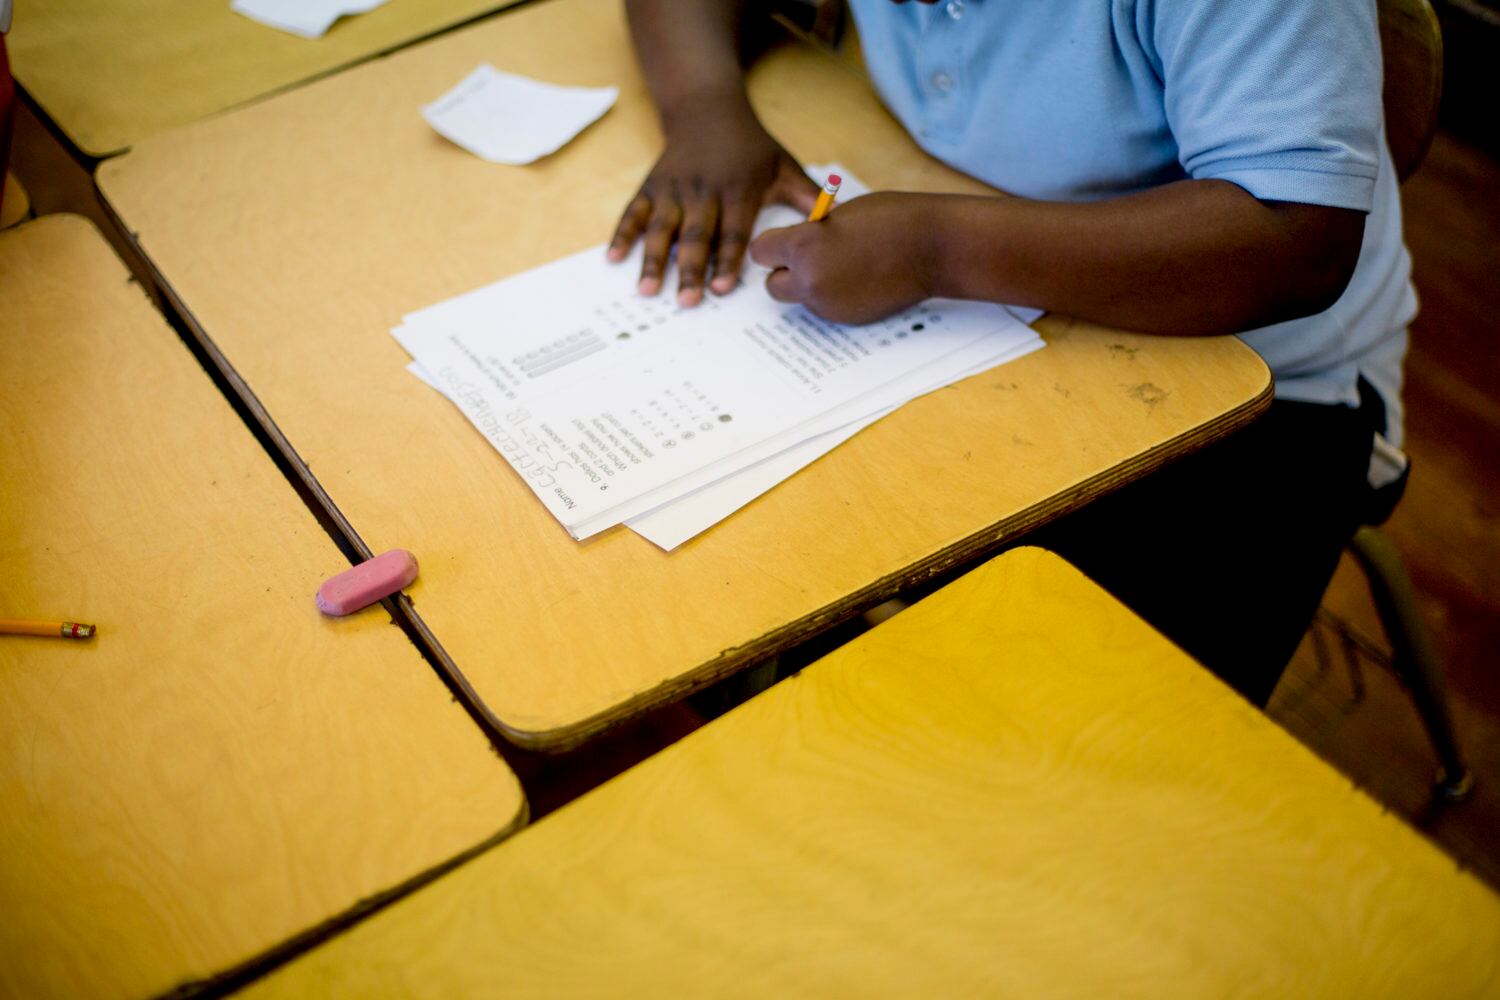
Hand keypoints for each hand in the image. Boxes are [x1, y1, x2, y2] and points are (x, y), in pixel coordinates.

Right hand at [608, 100, 818, 305]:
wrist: (708, 107)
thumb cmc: (752, 146)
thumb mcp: (784, 165)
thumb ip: (807, 198)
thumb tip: (839, 222)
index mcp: (737, 190)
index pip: (732, 232)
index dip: (726, 260)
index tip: (721, 289)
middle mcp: (702, 190)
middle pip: (695, 236)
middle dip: (689, 270)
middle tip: (686, 302)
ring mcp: (673, 188)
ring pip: (660, 228)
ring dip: (652, 260)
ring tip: (646, 291)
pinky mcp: (652, 185)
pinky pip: (634, 212)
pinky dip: (622, 235)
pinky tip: (614, 260)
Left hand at [749, 192, 937, 323]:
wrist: (932, 248)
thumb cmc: (890, 220)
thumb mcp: (837, 216)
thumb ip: (809, 234)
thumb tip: (794, 247)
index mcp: (802, 247)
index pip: (760, 252)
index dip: (774, 245)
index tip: (787, 240)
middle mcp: (809, 280)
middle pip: (773, 286)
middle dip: (785, 272)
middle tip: (808, 259)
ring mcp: (828, 304)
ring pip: (800, 299)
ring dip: (810, 286)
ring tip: (841, 266)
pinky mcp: (846, 318)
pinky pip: (825, 308)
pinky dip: (834, 296)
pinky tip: (858, 279)